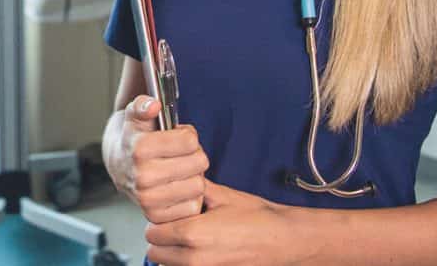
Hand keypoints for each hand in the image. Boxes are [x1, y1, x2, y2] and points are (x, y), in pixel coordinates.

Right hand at [105, 95, 209, 222]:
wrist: (117, 162)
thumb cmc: (132, 137)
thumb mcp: (135, 114)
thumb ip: (143, 104)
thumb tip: (153, 106)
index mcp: (139, 149)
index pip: (190, 141)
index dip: (188, 136)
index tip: (177, 137)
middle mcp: (142, 177)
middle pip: (199, 163)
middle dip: (194, 155)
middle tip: (180, 155)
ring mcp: (148, 199)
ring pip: (198, 186)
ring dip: (193, 177)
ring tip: (179, 170)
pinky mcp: (156, 216)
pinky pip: (192, 206)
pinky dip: (189, 197)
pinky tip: (177, 187)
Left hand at [144, 182, 316, 265]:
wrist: (284, 241)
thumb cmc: (259, 219)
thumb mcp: (223, 196)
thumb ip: (195, 189)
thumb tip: (179, 179)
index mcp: (192, 234)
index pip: (152, 233)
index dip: (158, 221)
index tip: (169, 214)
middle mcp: (193, 259)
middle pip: (154, 252)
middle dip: (162, 238)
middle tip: (177, 225)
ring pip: (167, 264)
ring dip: (172, 252)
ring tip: (191, 237)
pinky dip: (186, 261)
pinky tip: (202, 248)